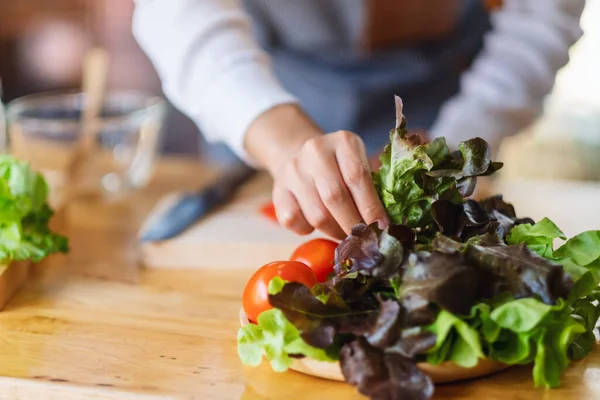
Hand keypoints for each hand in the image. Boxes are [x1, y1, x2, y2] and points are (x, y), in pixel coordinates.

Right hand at [270, 131, 387, 238]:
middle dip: (353, 225)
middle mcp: (315, 151)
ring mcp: (293, 170)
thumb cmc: (338, 167)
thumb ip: (371, 189)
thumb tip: (384, 226)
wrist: (297, 154)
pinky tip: (315, 224)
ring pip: (317, 215)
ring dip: (334, 232)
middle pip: (335, 197)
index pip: (358, 177)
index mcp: (343, 141)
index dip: (371, 208)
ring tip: (344, 235)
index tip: (382, 229)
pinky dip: (308, 230)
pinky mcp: (278, 190)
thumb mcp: (357, 165)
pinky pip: (294, 221)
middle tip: (364, 240)